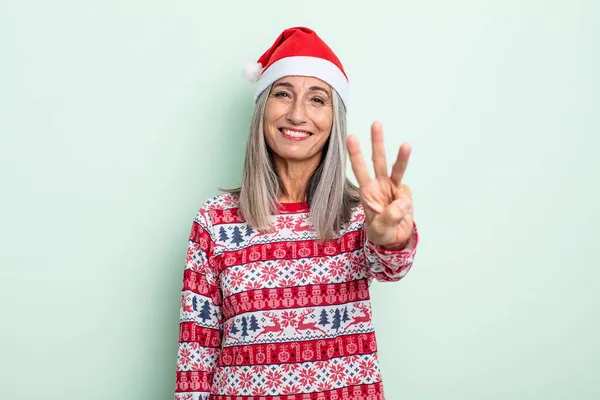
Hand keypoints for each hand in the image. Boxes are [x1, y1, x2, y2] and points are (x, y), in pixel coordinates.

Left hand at [347, 121, 413, 249]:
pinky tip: (402, 213)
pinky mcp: (404, 193)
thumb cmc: (381, 233)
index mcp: (367, 192)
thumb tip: (402, 201)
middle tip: (375, 123)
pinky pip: (406, 193)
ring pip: (397, 168)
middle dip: (377, 142)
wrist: (395, 239)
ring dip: (402, 156)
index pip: (359, 170)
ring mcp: (392, 188)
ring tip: (406, 145)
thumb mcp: (380, 229)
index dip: (356, 154)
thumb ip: (389, 216)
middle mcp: (379, 185)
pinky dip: (406, 202)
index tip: (350, 138)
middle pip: (378, 160)